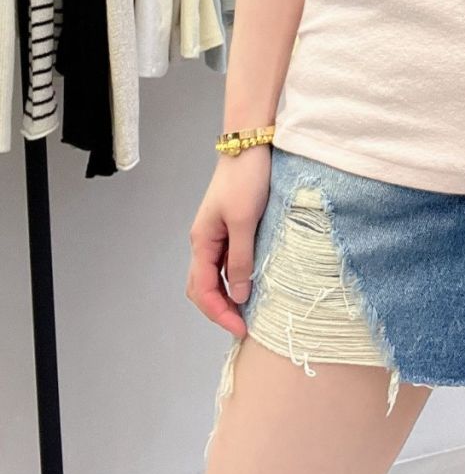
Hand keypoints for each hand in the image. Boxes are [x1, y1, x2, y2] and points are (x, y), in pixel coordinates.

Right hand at [185, 147, 271, 339]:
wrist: (251, 145)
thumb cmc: (245, 179)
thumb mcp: (243, 221)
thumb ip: (240, 259)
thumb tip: (238, 295)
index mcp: (202, 241)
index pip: (202, 289)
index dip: (218, 313)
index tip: (240, 328)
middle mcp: (205, 241)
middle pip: (203, 286)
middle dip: (219, 309)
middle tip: (243, 326)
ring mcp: (218, 234)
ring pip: (215, 275)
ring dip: (228, 295)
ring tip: (249, 310)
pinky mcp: (232, 226)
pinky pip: (228, 261)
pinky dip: (236, 277)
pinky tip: (253, 282)